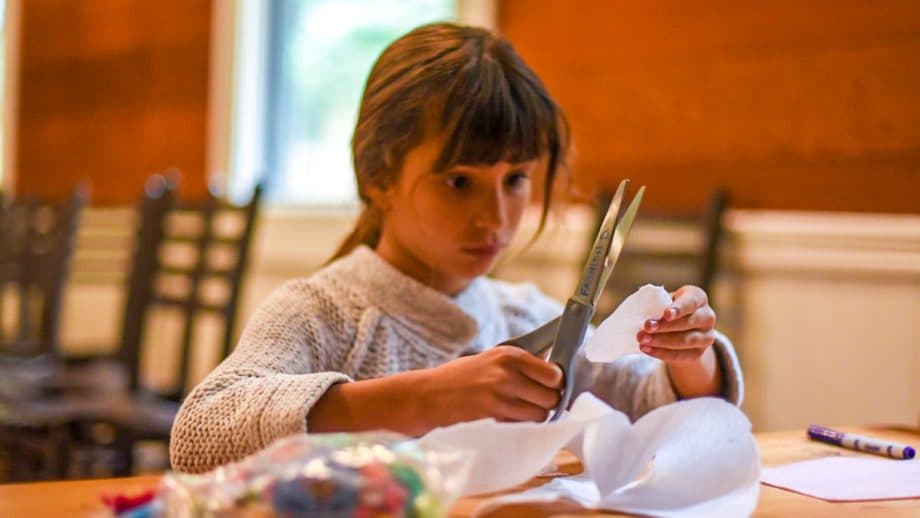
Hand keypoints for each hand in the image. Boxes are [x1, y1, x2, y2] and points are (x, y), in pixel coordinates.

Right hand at [417, 345, 562, 427]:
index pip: (554, 372)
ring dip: (535, 416)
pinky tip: (506, 418)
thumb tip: (552, 373)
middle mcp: (509, 369)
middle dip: (547, 403)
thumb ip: (518, 366)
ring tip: (518, 412)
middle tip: (534, 404)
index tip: (549, 389)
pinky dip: (521, 424)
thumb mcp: (490, 360)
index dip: (555, 384)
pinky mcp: (494, 410)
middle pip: (552, 394)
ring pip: (542, 412)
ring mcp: (502, 390)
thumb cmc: (458, 378)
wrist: (428, 394)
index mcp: (510, 354)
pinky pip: (524, 423)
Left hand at [636, 285, 715, 364]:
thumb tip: (640, 313)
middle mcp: (707, 317)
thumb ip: (657, 304)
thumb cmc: (668, 309)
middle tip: (646, 327)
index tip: (666, 314)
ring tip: (642, 340)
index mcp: (698, 298)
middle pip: (688, 322)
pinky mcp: (699, 353)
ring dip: (661, 341)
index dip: (679, 308)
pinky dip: (661, 353)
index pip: (691, 302)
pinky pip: (680, 355)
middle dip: (665, 326)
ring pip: (685, 341)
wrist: (681, 330)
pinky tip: (646, 349)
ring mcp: (706, 337)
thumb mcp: (665, 301)